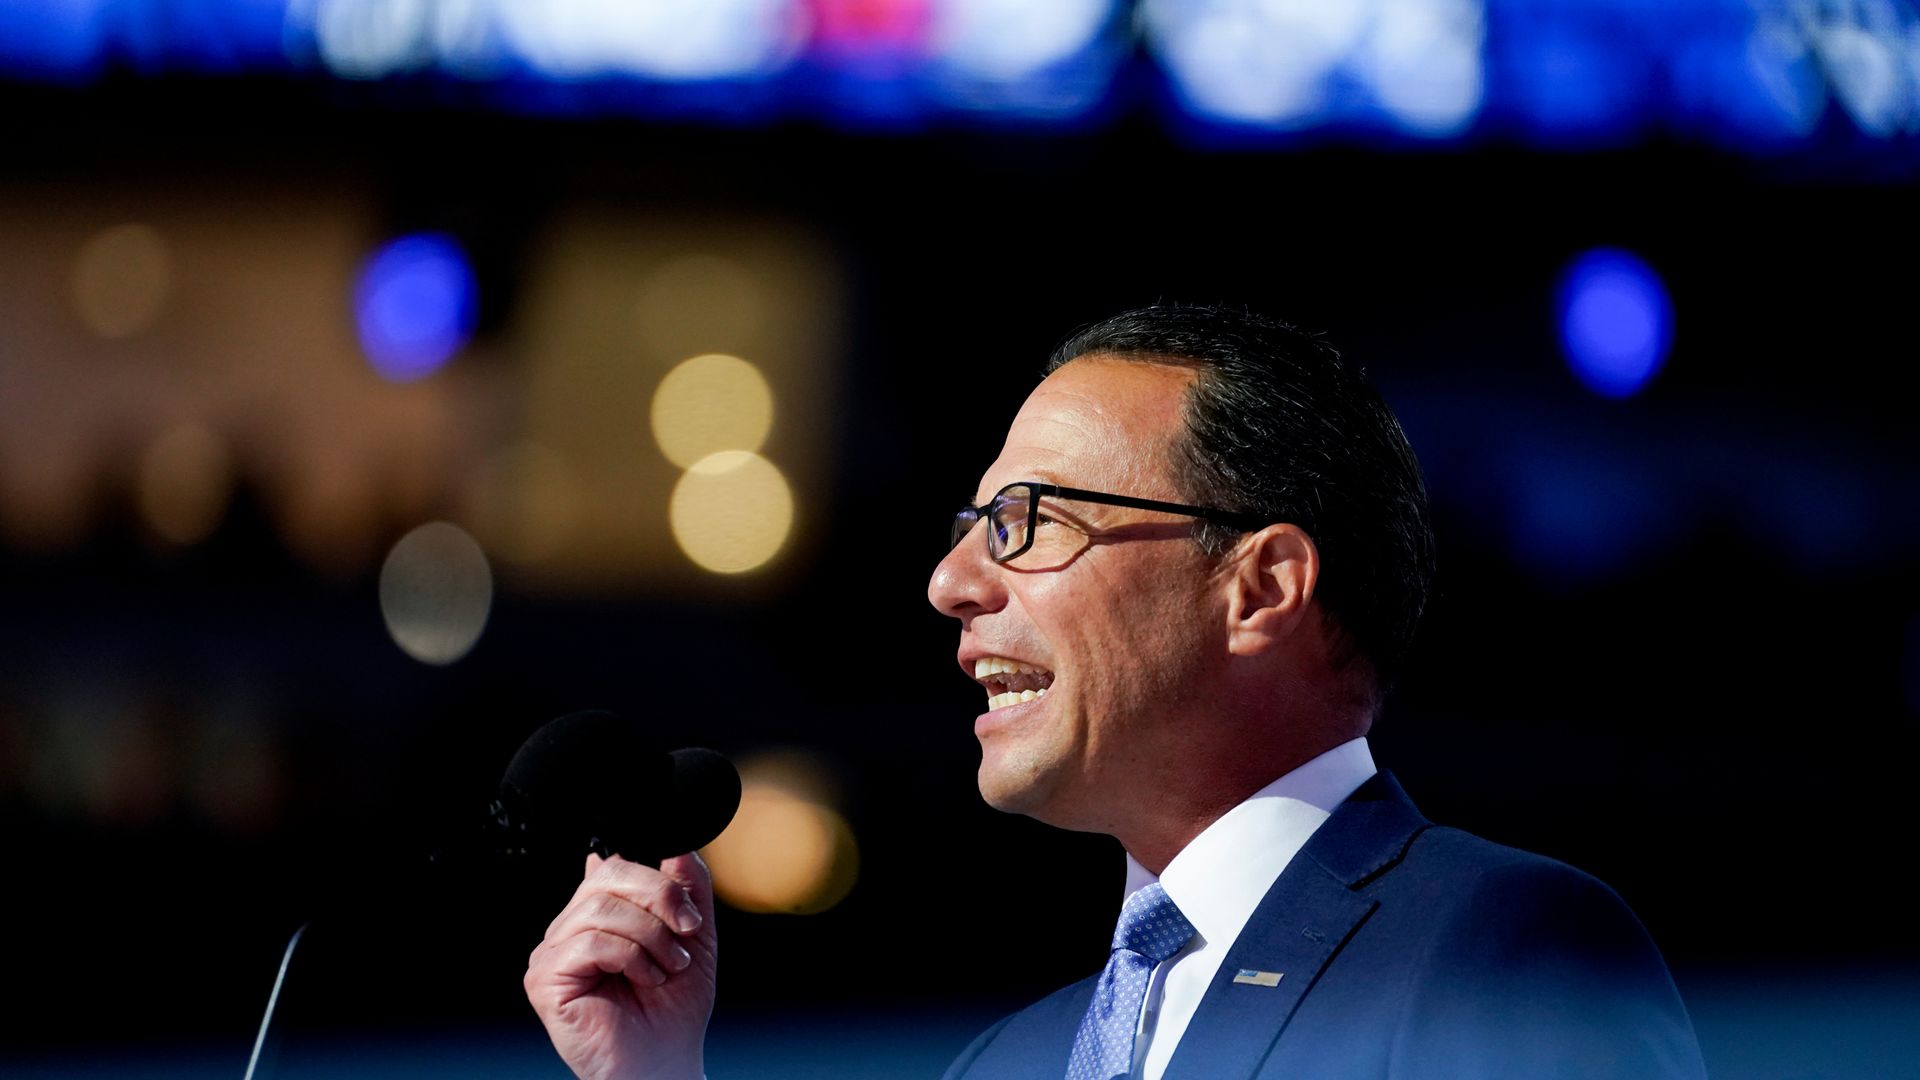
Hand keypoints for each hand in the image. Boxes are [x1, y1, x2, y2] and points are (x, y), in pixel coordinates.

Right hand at [525, 852, 716, 1079]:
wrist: (666, 1060)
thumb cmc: (675, 1007)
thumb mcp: (694, 936)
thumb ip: (689, 890)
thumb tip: (677, 846)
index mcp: (597, 913)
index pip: (616, 864)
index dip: (659, 879)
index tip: (690, 915)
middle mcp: (569, 928)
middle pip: (608, 873)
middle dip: (660, 898)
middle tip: (686, 933)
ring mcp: (552, 953)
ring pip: (602, 908)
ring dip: (650, 936)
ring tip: (668, 966)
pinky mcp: (544, 980)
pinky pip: (590, 943)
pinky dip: (630, 957)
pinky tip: (646, 979)